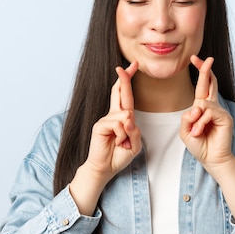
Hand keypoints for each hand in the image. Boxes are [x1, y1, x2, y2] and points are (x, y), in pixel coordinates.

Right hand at [83, 61, 141, 184]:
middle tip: (128, 65)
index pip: (125, 95)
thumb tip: (127, 118)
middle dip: (125, 78)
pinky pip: (118, 124)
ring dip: (128, 132)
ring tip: (121, 143)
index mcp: (122, 117)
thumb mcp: (135, 143)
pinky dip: (121, 135)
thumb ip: (135, 130)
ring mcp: (105, 119)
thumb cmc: (119, 155)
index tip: (133, 66)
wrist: (105, 168)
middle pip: (119, 92)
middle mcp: (113, 115)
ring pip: (125, 115)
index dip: (128, 80)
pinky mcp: (99, 125)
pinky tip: (116, 142)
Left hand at [180, 55, 234, 170]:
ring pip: (203, 104)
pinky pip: (209, 113)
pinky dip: (201, 122)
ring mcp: (221, 111)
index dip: (200, 71)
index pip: (203, 86)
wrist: (211, 160)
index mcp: (203, 108)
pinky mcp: (226, 118)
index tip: (195, 59)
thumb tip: (198, 107)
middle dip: (205, 70)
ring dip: (196, 119)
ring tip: (196, 132)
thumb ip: (187, 117)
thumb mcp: (185, 130)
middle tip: (205, 58)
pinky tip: (200, 131)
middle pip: (210, 83)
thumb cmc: (200, 145)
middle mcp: (213, 107)